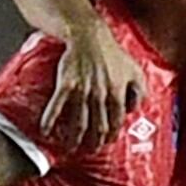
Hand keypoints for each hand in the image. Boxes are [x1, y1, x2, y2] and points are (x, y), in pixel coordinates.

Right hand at [41, 25, 144, 151]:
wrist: (89, 36)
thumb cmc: (112, 53)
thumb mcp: (134, 70)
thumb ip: (140, 91)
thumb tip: (134, 110)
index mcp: (117, 93)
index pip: (116, 122)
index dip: (111, 135)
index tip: (106, 142)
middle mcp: (101, 95)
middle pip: (98, 126)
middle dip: (93, 142)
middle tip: (88, 150)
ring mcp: (83, 91)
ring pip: (79, 122)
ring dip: (74, 138)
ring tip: (70, 148)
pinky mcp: (66, 84)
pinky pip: (57, 106)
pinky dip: (50, 120)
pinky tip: (46, 131)